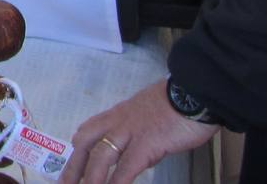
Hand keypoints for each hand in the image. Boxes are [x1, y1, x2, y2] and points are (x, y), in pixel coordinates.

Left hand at [60, 81, 218, 183]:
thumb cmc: (178, 104)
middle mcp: (118, 122)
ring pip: (101, 155)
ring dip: (91, 178)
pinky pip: (126, 167)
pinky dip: (117, 182)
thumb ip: (137, 133)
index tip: (71, 166)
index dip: (78, 150)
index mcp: (118, 114)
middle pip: (86, 142)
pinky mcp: (147, 144)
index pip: (88, 131)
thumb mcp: (148, 114)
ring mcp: (131, 132)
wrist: (195, 93)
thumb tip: (134, 155)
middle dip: (74, 166)